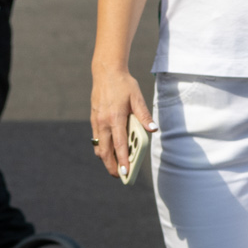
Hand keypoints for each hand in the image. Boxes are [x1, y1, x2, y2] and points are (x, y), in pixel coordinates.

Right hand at [90, 64, 154, 179]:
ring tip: (114, 166)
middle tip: (119, 176)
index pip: (119, 145)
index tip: (125, 173)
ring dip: (105, 159)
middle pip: (105, 151)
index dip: (122, 160)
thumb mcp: (137, 97)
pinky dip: (102, 148)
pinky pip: (96, 139)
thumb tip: (153, 128)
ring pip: (99, 147)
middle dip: (111, 166)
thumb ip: (144, 115)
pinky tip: (108, 151)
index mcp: (115, 118)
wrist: (106, 72)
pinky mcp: (93, 119)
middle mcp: (103, 122)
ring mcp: (96, 121)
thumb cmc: (124, 84)